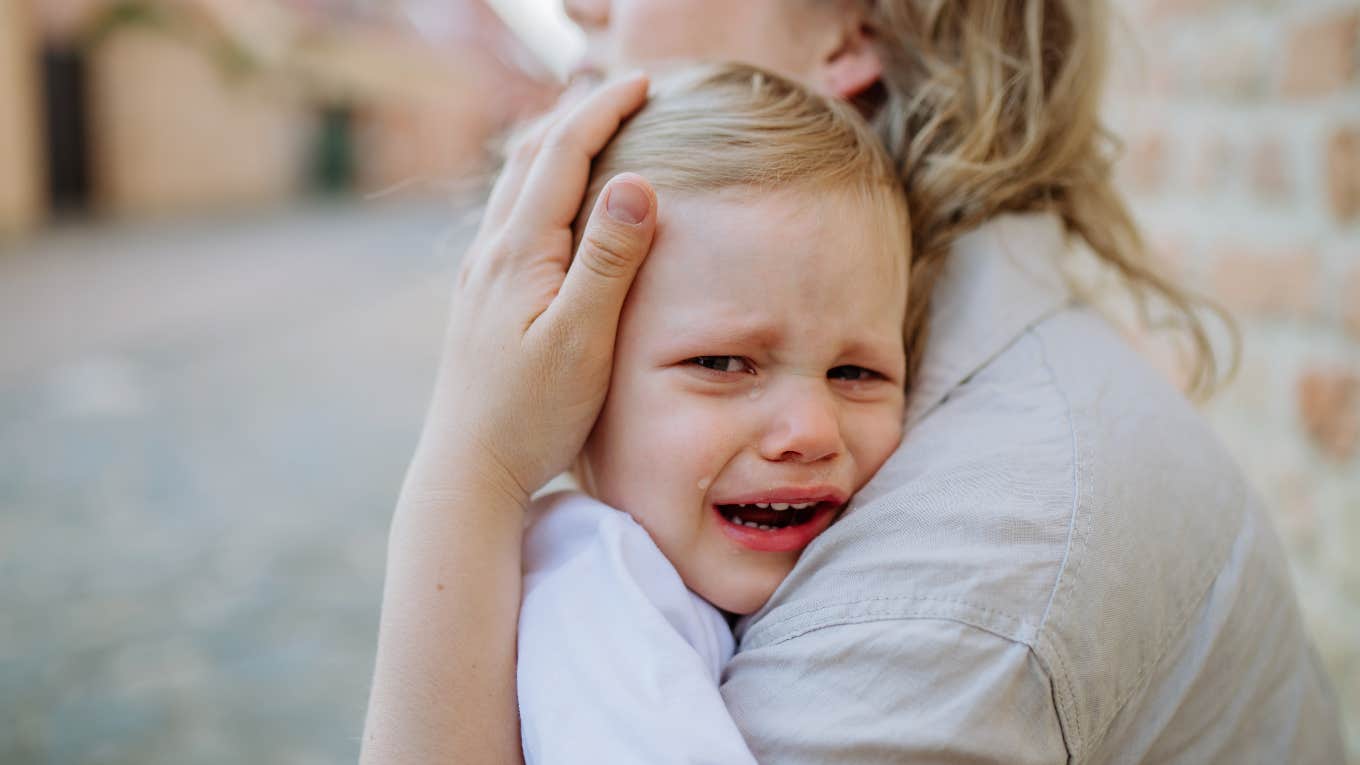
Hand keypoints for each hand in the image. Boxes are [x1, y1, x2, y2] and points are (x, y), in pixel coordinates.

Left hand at [416, 73, 657, 506]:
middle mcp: (491, 253)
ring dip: (554, 147)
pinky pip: (510, 219)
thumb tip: (635, 181)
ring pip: (515, 187)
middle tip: (623, 91)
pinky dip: (540, 188)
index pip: (562, 155)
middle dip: (577, 115)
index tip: (644, 82)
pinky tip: (552, 207)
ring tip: (589, 129)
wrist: (469, 471)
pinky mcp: (481, 302)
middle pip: (530, 158)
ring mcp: (481, 277)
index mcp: (519, 252)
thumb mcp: (582, 339)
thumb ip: (609, 260)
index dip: (603, 111)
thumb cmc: (532, 415)